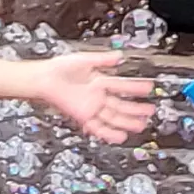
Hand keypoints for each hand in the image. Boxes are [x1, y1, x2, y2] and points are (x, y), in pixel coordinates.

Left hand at [30, 52, 157, 143]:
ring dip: (127, 122)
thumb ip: (103, 59)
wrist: (44, 80)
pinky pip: (98, 127)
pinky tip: (120, 136)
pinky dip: (109, 133)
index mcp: (100, 81)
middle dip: (136, 109)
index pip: (122, 85)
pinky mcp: (83, 116)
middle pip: (121, 105)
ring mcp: (91, 107)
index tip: (149, 88)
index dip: (136, 88)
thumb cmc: (60, 68)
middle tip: (150, 111)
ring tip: (141, 125)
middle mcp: (97, 96)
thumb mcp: (85, 59)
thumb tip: (119, 56)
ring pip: (113, 117)